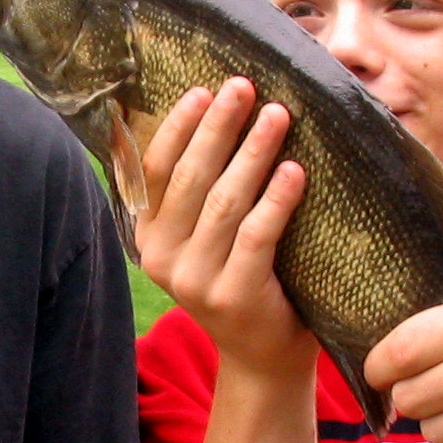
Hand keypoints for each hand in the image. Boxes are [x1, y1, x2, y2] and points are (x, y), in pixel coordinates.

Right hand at [136, 78, 314, 379]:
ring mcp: (195, 280)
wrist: (263, 355)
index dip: (179, 127)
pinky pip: (257, 235)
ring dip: (253, 152)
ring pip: (224, 202)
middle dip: (218, 127)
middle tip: (244, 87)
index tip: (204, 90)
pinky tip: (295, 171)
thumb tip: (221, 113)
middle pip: (190, 178)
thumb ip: (203, 191)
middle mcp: (162, 258)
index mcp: (148, 236)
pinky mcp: (233, 296)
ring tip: (278, 115)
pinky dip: (277, 199)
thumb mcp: (207, 237)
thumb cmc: (244, 279)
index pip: (155, 170)